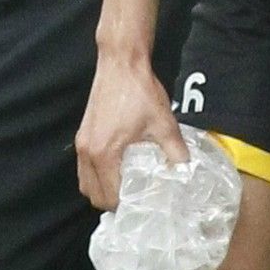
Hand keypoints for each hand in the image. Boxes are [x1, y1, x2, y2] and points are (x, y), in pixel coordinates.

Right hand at [75, 52, 184, 209]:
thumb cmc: (139, 91)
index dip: (127, 206)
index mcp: (104, 153)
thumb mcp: (163, 124)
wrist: (121, 63)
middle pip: (93, 194)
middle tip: (135, 201)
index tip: (143, 207)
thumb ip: (176, 151)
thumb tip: (186, 171)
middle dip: (113, 202)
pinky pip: (84, 167)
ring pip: (85, 182)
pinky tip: (116, 170)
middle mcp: (88, 151)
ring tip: (125, 189)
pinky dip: (96, 175)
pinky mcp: (83, 134)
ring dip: (102, 190)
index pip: (110, 196)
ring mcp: (82, 143)